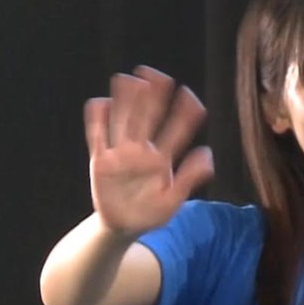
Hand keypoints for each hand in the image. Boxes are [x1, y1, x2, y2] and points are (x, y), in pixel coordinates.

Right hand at [84, 66, 213, 235]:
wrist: (122, 228)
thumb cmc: (150, 214)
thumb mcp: (173, 201)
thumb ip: (189, 177)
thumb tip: (207, 152)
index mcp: (163, 158)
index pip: (177, 129)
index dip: (184, 111)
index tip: (188, 96)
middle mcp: (142, 150)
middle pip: (148, 117)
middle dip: (152, 96)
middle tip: (156, 76)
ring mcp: (121, 154)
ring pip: (123, 120)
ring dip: (125, 100)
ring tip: (128, 80)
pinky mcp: (100, 161)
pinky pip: (97, 136)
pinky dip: (97, 119)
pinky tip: (101, 103)